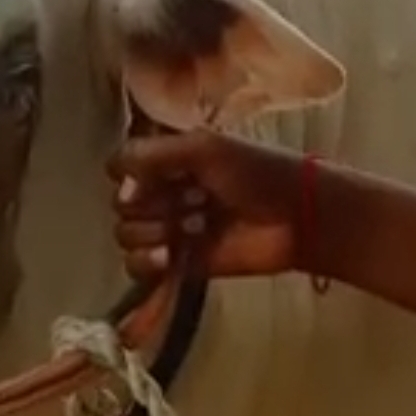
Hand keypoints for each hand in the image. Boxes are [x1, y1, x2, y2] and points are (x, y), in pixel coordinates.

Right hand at [108, 129, 306, 281]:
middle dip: (153, 205)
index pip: (120, 169)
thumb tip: (116, 178)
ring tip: (198, 226)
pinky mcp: (179, 264)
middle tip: (196, 200)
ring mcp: (170, 230)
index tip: (161, 178)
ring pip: (127, 237)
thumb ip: (152, 154)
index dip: (132, 178)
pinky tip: (172, 255)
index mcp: (167, 161)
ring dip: (157, 232)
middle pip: (121, 206)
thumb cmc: (258, 172)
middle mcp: (164, 194)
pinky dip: (148, 261)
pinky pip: (139, 268)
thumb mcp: (205, 147)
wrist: (299, 217)